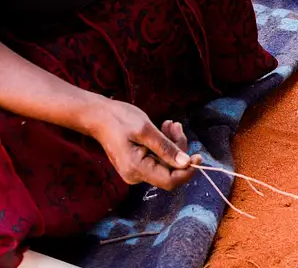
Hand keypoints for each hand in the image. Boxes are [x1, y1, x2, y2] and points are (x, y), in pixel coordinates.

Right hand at [86, 99, 202, 189]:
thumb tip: (186, 163)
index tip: (199, 156)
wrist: (99, 116)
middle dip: (179, 149)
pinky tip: (164, 128)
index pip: (169, 181)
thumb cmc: (119, 119)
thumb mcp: (146, 130)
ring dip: (173, 143)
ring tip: (170, 124)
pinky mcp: (138, 163)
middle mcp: (136, 175)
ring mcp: (136, 171)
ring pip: (166, 162)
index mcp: (136, 169)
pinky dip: (165, 144)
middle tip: (176, 126)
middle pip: (169, 170)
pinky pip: (159, 158)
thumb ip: (166, 148)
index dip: (187, 171)